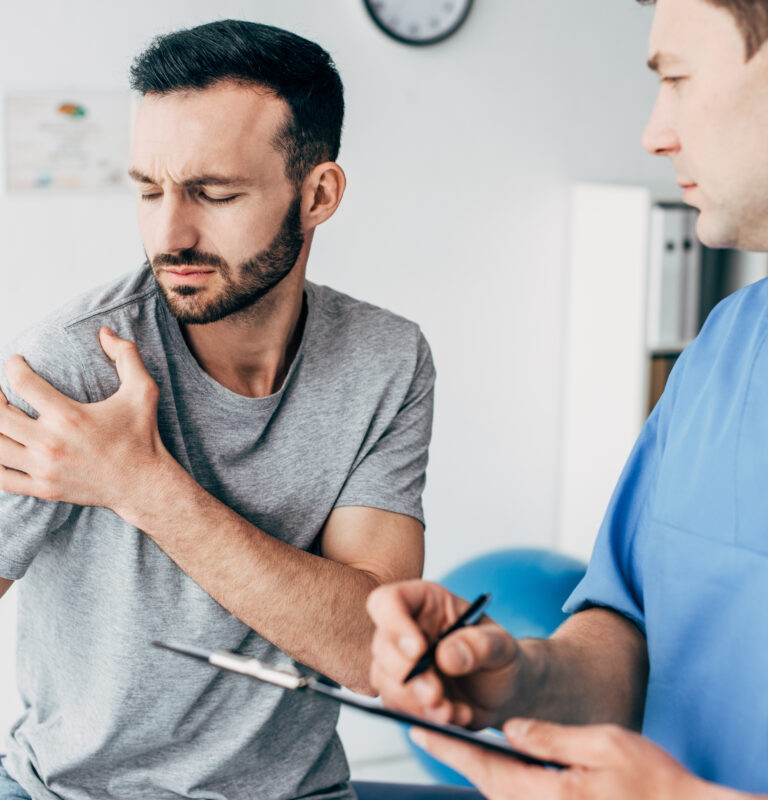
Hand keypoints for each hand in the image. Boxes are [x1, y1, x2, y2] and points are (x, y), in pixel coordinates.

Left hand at [0, 327, 169, 511]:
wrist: (145, 484)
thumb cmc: (142, 435)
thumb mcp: (143, 390)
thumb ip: (127, 355)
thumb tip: (105, 332)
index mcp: (69, 416)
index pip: (22, 382)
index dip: (13, 365)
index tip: (17, 361)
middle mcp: (50, 443)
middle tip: (2, 388)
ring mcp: (44, 469)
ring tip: (2, 413)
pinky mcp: (43, 489)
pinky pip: (2, 478)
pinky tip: (2, 446)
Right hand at [367, 580, 524, 728]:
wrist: (505, 693)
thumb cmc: (501, 658)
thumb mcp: (502, 645)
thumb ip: (480, 644)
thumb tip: (445, 656)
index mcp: (425, 602)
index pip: (389, 601)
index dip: (395, 623)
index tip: (418, 651)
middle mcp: (407, 629)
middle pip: (382, 645)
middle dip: (406, 675)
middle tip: (435, 695)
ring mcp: (401, 662)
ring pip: (384, 679)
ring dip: (413, 701)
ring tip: (450, 712)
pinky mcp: (403, 693)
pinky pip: (397, 706)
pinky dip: (422, 717)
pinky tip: (454, 716)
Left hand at [411, 718, 709, 799]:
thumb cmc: (655, 784)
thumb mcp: (605, 744)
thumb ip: (551, 737)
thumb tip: (510, 729)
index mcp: (545, 796)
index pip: (484, 768)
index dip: (448, 747)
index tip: (416, 730)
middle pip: (488, 785)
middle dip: (461, 757)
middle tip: (430, 728)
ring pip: (503, 795)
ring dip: (483, 769)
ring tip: (461, 740)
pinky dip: (507, 782)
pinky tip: (507, 764)